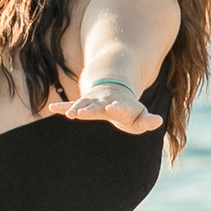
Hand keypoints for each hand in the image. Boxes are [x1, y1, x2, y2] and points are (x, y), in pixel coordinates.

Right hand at [46, 83, 160, 137]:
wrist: (114, 89)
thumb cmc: (128, 109)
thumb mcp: (140, 116)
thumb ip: (147, 121)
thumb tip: (158, 121)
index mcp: (120, 105)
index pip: (119, 107)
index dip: (116, 107)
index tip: (112, 107)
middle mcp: (104, 102)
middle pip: (96, 106)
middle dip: (89, 109)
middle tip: (81, 114)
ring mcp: (93, 102)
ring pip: (82, 104)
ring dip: (75, 108)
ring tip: (68, 114)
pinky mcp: (83, 104)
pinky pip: (71, 105)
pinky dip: (62, 107)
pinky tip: (52, 108)